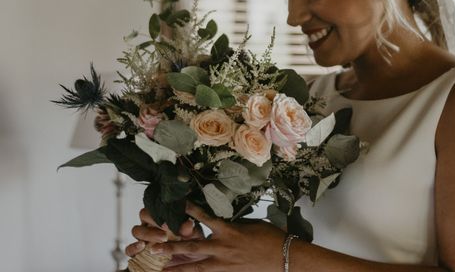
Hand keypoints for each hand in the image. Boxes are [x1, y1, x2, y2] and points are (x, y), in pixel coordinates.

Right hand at [125, 208, 206, 265]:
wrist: (187, 260)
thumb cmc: (190, 243)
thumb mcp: (193, 237)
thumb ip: (190, 230)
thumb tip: (188, 223)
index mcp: (163, 216)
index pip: (156, 206)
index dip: (160, 213)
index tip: (169, 223)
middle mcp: (151, 224)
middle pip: (143, 215)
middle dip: (155, 223)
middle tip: (165, 235)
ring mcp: (143, 237)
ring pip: (136, 230)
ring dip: (146, 234)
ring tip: (159, 241)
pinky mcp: (137, 252)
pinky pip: (129, 249)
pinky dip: (133, 247)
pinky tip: (142, 247)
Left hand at [147, 202, 285, 271]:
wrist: (285, 257)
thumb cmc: (271, 238)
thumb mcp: (251, 225)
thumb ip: (233, 225)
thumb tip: (223, 224)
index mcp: (229, 230)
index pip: (204, 218)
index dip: (190, 211)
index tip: (177, 205)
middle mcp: (223, 248)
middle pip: (192, 247)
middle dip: (171, 246)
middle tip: (153, 246)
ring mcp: (224, 264)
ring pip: (195, 267)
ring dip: (177, 269)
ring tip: (161, 270)